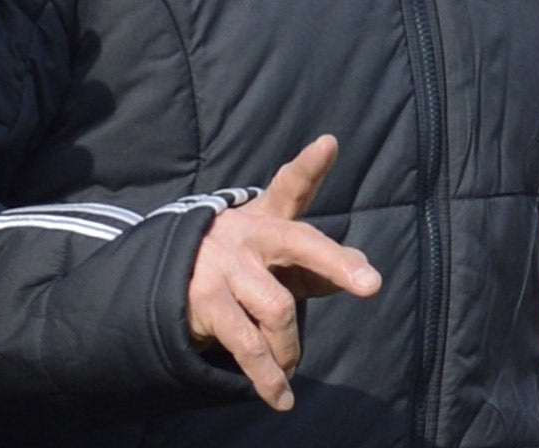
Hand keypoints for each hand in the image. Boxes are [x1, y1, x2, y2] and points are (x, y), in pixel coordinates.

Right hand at [186, 135, 380, 410]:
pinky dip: (269, 377)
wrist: (169, 283)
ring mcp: (225, 266)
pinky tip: (281, 396)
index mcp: (267, 219)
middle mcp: (248, 234)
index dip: (310, 166)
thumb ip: (322, 264)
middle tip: (370, 283)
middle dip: (336, 263)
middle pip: (299, 243)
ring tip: (289, 365)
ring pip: (279, 310)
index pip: (291, 186)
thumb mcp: (278, 262)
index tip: (329, 143)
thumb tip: (366, 270)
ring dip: (291, 347)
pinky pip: (250, 346)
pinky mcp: (206, 301)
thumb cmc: (243, 268)